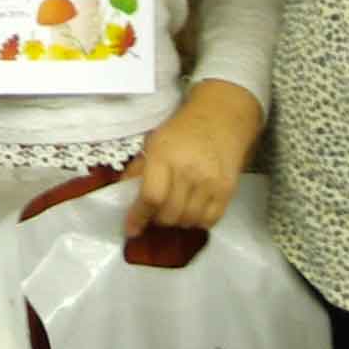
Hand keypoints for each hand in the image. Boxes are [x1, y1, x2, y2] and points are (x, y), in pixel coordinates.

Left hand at [123, 81, 263, 237]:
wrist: (220, 119)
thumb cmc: (181, 131)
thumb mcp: (153, 143)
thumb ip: (137, 170)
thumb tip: (122, 197)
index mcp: (165, 156)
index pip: (151, 196)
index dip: (138, 217)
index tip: (131, 229)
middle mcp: (189, 171)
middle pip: (169, 214)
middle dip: (157, 219)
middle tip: (154, 213)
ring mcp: (210, 183)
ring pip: (188, 221)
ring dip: (176, 221)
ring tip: (173, 210)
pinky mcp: (227, 191)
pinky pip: (209, 221)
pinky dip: (197, 222)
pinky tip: (192, 210)